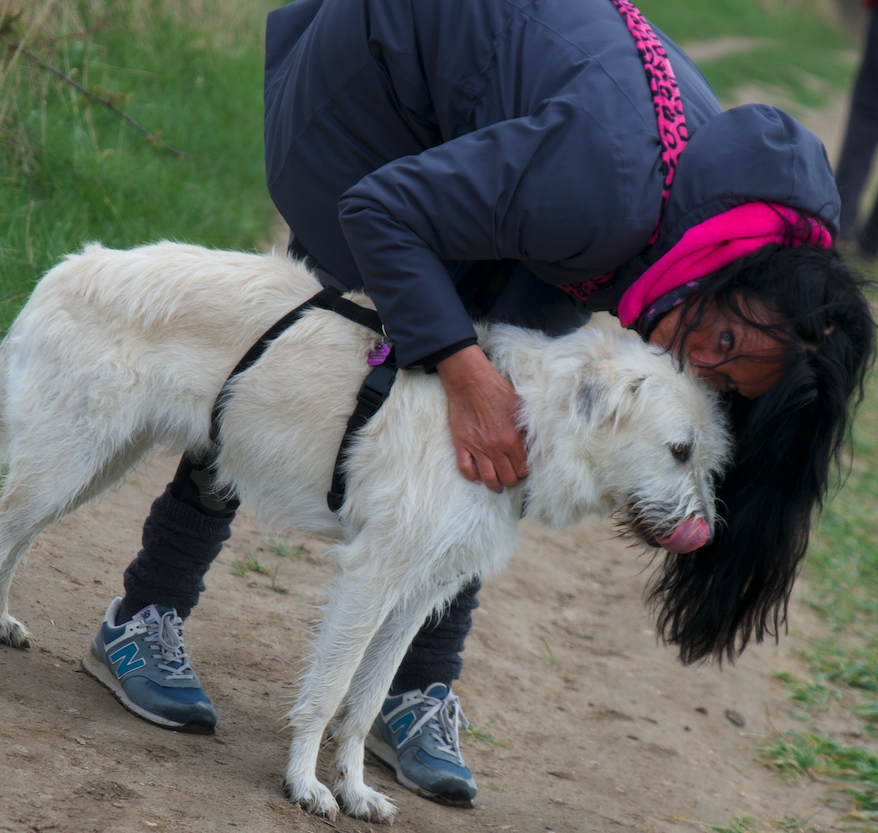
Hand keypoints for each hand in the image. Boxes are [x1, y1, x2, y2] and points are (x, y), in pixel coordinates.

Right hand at [436, 345, 527, 490]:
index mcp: (512, 440)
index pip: (522, 469)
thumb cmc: (498, 392)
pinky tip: (478, 477)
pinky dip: (472, 477)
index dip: (524, 472)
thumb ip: (528, 429)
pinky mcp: (462, 445)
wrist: (472, 383)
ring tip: (497, 485)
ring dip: (495, 485)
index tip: (522, 470)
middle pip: (507, 477)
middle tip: (511, 477)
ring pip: (488, 478)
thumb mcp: (520, 409)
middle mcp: (496, 448)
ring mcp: (477, 448)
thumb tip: (535, 443)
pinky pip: (466, 469)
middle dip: (511, 480)